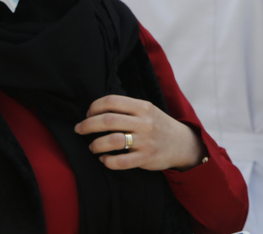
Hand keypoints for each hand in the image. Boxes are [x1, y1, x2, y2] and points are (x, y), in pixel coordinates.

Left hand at [75, 95, 203, 171]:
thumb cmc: (159, 126)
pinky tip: (104, 159)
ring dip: (95, 145)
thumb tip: (97, 111)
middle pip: (107, 120)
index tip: (88, 114)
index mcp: (143, 107)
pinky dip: (107, 161)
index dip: (94, 107)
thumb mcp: (148, 111)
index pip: (111, 101)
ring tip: (92, 146)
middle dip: (87, 125)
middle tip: (79, 130)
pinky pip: (120, 162)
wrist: (183, 144)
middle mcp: (144, 122)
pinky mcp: (145, 158)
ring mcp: (145, 141)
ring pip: (112, 141)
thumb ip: (128, 109)